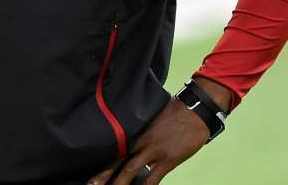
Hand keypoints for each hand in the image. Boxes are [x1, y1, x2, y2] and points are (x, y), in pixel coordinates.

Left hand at [86, 96, 212, 184]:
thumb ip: (140, 130)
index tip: (93, 171)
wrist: (195, 111)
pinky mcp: (167, 160)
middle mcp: (140, 141)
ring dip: (119, 184)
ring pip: (130, 171)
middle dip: (103, 176)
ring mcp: (153, 151)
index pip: (114, 147)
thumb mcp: (151, 117)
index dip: (103, 161)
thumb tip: (132, 139)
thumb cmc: (174, 111)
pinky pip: (153, 179)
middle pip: (117, 161)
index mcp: (136, 130)